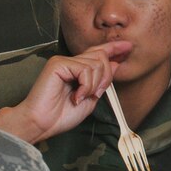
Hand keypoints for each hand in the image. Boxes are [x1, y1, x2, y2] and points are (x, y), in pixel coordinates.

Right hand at [0, 40, 132, 142]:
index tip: (128, 46)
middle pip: (101, 56)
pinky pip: (84, 70)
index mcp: (78, 69)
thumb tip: (115, 64)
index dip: (114, 48)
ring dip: (94, 85)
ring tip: (82, 97)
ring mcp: (64, 61)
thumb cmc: (61, 115)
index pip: (98, 53)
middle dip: (106, 77)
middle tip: (96, 94)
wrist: (42, 123)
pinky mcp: (58, 64)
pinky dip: (86, 86)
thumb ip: (102, 81)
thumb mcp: (90, 98)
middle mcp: (71, 62)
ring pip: (95, 64)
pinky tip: (76, 96)